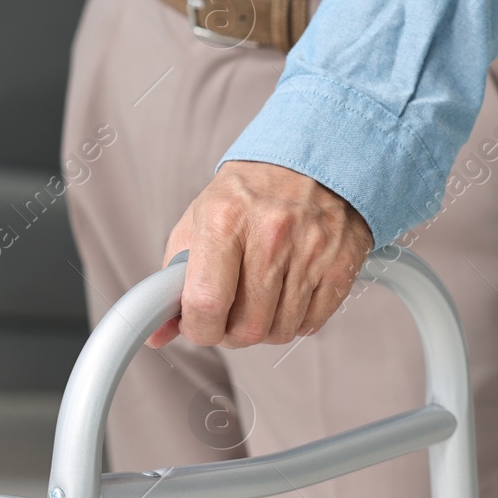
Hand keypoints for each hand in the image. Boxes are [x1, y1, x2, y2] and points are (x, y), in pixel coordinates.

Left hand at [150, 161, 373, 348]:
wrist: (306, 163)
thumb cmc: (245, 197)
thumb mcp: (197, 224)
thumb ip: (173, 282)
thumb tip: (157, 335)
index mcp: (223, 219)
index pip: (206, 303)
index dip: (198, 329)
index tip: (198, 325)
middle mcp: (270, 233)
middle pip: (247, 327)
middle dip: (230, 334)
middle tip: (227, 317)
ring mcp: (310, 250)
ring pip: (280, 331)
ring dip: (263, 329)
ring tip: (258, 300)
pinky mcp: (340, 264)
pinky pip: (310, 323)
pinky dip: (293, 321)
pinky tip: (285, 296)